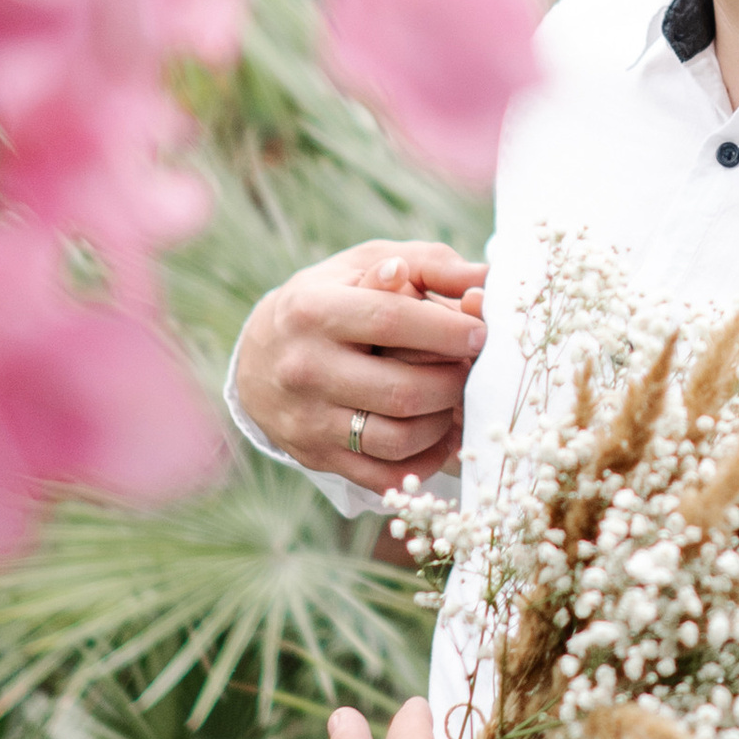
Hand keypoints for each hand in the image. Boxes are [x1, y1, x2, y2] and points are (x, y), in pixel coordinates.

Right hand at [233, 239, 485, 486]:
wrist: (258, 356)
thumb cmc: (332, 298)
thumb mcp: (367, 262)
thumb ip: (427, 264)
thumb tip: (477, 280)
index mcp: (314, 310)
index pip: (391, 321)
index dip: (447, 330)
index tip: (480, 334)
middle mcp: (304, 367)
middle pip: (401, 391)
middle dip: (453, 382)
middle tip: (472, 369)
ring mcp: (308, 419)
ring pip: (396, 439)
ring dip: (442, 423)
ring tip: (453, 399)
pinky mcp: (317, 457)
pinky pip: (383, 475)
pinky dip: (423, 460)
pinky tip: (437, 434)